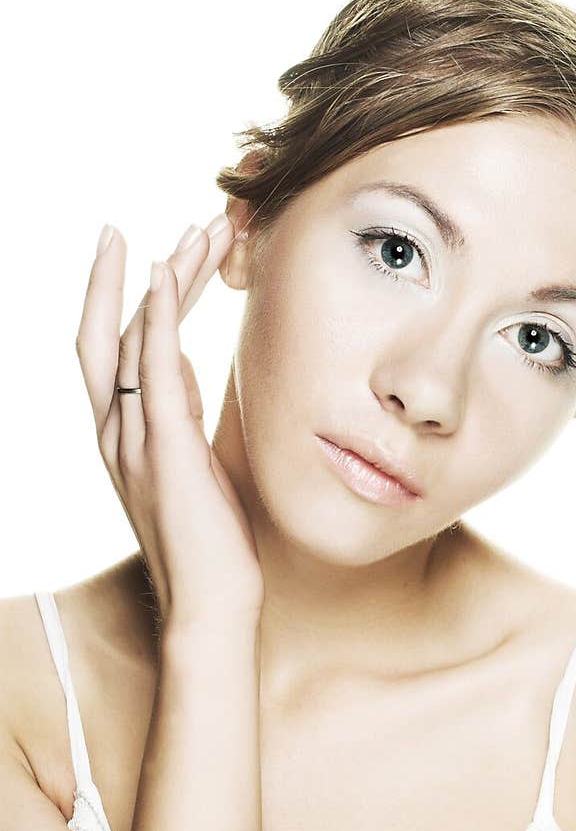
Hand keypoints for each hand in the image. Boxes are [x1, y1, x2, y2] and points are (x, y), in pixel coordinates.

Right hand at [76, 215, 264, 629]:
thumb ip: (175, 412)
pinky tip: (169, 274)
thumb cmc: (210, 542)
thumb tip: (173, 359)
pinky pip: (152, 371)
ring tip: (205, 232)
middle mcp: (116, 433)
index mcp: (123, 436)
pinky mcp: (164, 452)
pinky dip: (157, 317)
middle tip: (190, 223)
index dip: (135, 294)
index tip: (167, 247)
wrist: (210, 607)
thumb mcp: (193, 463)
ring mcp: (133, 442)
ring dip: (169, 278)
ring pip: (135, 338)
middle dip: (136, 271)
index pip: (118, 347)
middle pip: (111, 331)